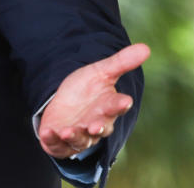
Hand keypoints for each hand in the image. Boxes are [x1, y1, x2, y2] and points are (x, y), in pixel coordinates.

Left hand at [39, 43, 149, 158]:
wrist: (64, 102)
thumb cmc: (86, 89)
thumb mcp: (100, 72)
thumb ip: (121, 63)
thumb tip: (146, 47)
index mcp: (107, 106)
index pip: (116, 106)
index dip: (120, 104)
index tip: (125, 100)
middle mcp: (95, 124)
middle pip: (100, 127)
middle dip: (98, 127)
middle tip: (95, 126)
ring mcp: (78, 134)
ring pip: (80, 140)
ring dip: (74, 136)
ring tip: (67, 131)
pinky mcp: (60, 141)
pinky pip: (57, 145)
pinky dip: (52, 140)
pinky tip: (47, 132)